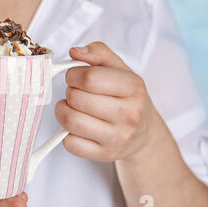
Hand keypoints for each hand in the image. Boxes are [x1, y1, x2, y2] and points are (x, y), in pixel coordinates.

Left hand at [55, 42, 167, 162]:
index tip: (74, 75)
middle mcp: (129, 114)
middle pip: (76, 98)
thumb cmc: (126, 97)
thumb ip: (98, 53)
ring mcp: (118, 138)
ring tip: (72, 107)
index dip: (73, 74)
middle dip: (70, 92)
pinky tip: (78, 126)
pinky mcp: (105, 154)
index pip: (89, 77)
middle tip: (76, 92)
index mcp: (134, 87)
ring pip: (70, 121)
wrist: (144, 133)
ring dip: (63, 111)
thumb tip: (75, 52)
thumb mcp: (120, 69)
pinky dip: (67, 134)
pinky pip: (70, 143)